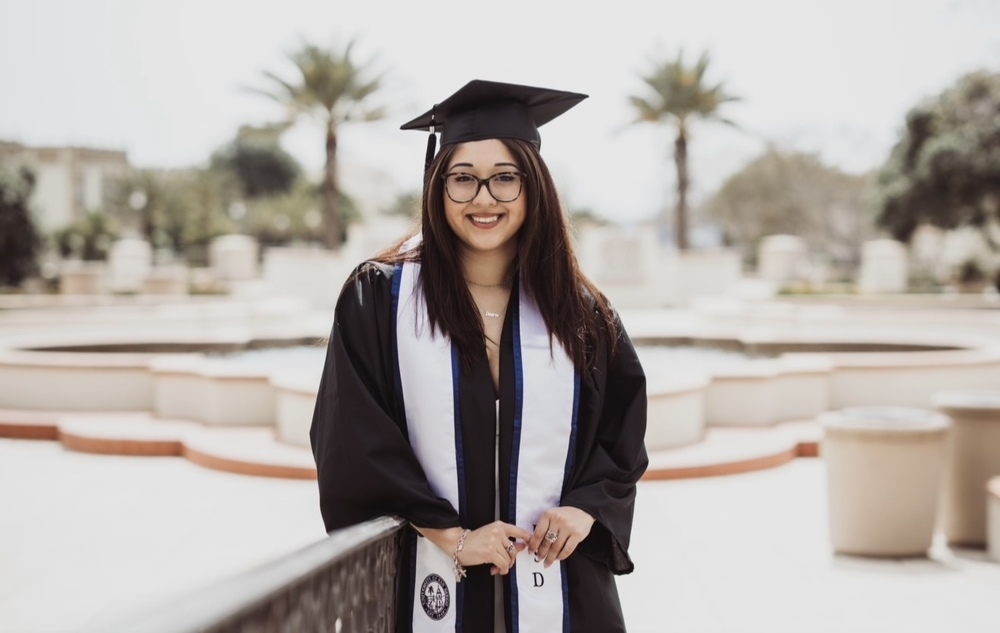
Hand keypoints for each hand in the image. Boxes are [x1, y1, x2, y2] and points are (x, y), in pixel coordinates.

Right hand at [415, 521, 531, 575]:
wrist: (458, 543)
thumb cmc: (474, 540)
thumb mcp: (492, 536)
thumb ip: (508, 540)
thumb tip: (522, 546)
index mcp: (500, 525)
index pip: (519, 531)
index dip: (528, 539)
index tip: (531, 546)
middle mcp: (498, 531)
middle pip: (514, 549)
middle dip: (511, 560)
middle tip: (504, 564)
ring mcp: (494, 541)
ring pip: (509, 558)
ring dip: (505, 566)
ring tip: (497, 567)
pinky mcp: (490, 552)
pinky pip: (503, 565)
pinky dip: (501, 570)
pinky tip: (495, 570)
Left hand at [528, 506, 594, 567]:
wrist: (582, 511)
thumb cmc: (563, 516)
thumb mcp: (551, 516)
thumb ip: (543, 527)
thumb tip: (533, 544)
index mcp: (548, 514)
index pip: (538, 533)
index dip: (533, 545)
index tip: (530, 552)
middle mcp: (558, 520)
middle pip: (547, 542)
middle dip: (541, 553)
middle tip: (539, 559)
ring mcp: (568, 527)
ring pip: (556, 547)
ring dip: (550, 558)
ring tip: (547, 563)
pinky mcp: (577, 534)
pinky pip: (567, 549)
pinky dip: (561, 556)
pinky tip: (558, 558)